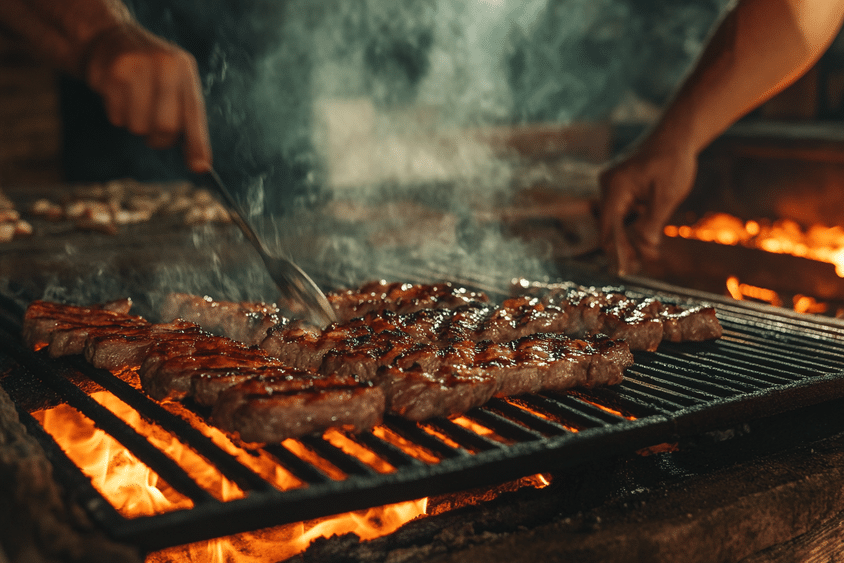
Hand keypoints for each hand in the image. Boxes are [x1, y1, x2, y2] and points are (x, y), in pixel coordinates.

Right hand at [83, 23, 211, 172]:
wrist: (106, 37)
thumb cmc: (148, 70)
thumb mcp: (175, 83)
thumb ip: (188, 120)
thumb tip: (200, 165)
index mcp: (184, 68)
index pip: (194, 113)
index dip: (197, 143)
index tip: (199, 167)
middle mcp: (164, 64)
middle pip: (166, 127)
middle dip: (158, 137)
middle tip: (152, 128)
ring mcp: (137, 67)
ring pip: (139, 126)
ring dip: (135, 124)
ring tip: (133, 104)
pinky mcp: (111, 74)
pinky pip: (117, 117)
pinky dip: (117, 114)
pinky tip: (117, 95)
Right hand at [598, 136, 696, 275]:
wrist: (676, 136)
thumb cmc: (673, 161)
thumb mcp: (667, 196)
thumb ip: (651, 224)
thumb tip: (643, 248)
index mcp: (615, 187)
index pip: (609, 227)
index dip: (616, 250)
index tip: (625, 269)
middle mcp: (607, 187)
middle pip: (610, 226)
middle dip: (624, 247)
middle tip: (641, 265)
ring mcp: (612, 187)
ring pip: (616, 221)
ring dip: (629, 238)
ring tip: (647, 256)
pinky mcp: (620, 188)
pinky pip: (622, 212)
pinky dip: (632, 226)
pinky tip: (645, 239)